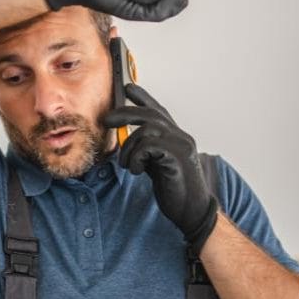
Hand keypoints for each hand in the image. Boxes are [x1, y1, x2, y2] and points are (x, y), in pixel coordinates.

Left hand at [104, 83, 217, 254]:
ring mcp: (181, 145)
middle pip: (150, 114)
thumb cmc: (175, 189)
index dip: (143, 98)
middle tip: (107, 120)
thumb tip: (128, 141)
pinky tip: (137, 171)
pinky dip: (136, 158)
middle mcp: (181, 137)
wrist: (192, 211)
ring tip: (129, 165)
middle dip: (125, 113)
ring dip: (129, 148)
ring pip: (146, 130)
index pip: (159, 111)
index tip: (128, 88)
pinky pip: (149, 146)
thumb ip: (147, 151)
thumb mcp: (156, 166)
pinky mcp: (177, 157)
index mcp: (176, 137)